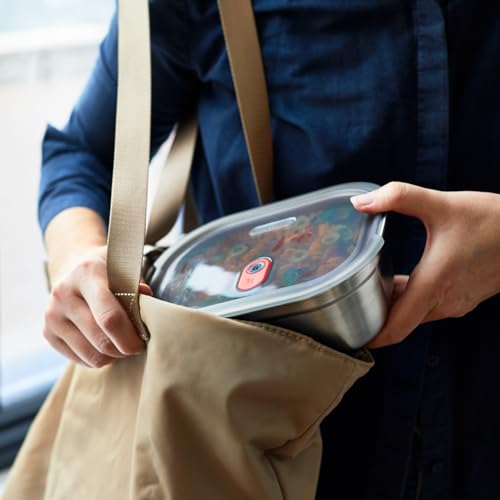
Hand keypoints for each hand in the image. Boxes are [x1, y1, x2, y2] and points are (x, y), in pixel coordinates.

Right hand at [44, 245, 151, 366]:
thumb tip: (147, 302)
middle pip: (101, 340)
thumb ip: (138, 285)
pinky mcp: (47, 332)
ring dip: (113, 357)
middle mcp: (64, 294)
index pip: (110, 317)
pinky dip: (98, 358)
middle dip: (125, 349)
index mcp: (87, 274)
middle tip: (137, 346)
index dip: (130, 336)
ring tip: (123, 345)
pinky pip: (80, 359)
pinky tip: (106, 345)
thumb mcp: (125, 267)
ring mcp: (52, 314)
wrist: (73, 267)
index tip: (143, 340)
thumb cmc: (108, 271)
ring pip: (91, 355)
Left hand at [351, 182, 499, 347]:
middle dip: (372, 318)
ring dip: (391, 307)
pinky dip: (408, 300)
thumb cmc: (493, 220)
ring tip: (364, 291)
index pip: (395, 328)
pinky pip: (428, 307)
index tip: (347, 336)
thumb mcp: (442, 204)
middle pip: (399, 322)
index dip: (370, 337)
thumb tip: (359, 202)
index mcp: (434, 286)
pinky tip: (395, 282)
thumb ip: (398, 197)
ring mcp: (456, 303)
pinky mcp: (463, 298)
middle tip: (345, 305)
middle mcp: (444, 302)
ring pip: (414, 314)